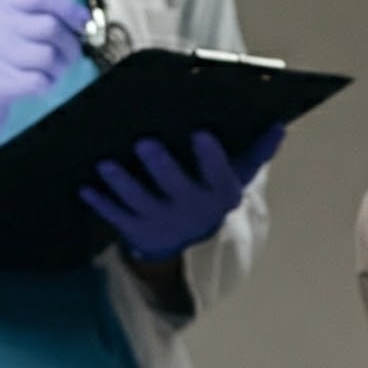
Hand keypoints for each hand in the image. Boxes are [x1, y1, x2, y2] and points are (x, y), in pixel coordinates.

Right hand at [0, 0, 87, 175]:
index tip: (85, 23)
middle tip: (66, 60)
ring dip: (57, 70)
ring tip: (46, 76)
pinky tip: (35, 88)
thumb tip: (81, 22)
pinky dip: (45, 86)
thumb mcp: (2, 38)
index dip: (67, 7)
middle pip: (48, 26)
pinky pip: (36, 81)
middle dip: (69, 45)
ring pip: (47, 55)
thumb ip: (32, 25)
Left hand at [80, 126, 283, 259]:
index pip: (219, 174)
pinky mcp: (136, 231)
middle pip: (176, 188)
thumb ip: (256, 151)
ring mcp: (163, 222)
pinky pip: (116, 217)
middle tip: (144, 141)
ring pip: (141, 202)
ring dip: (122, 184)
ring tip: (105, 162)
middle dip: (161, 167)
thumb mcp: (235, 175)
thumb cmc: (208, 191)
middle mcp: (192, 211)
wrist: (184, 242)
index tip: (200, 133)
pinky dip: (101, 203)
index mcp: (219, 193)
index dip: (211, 157)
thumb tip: (280, 125)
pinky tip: (86, 187)